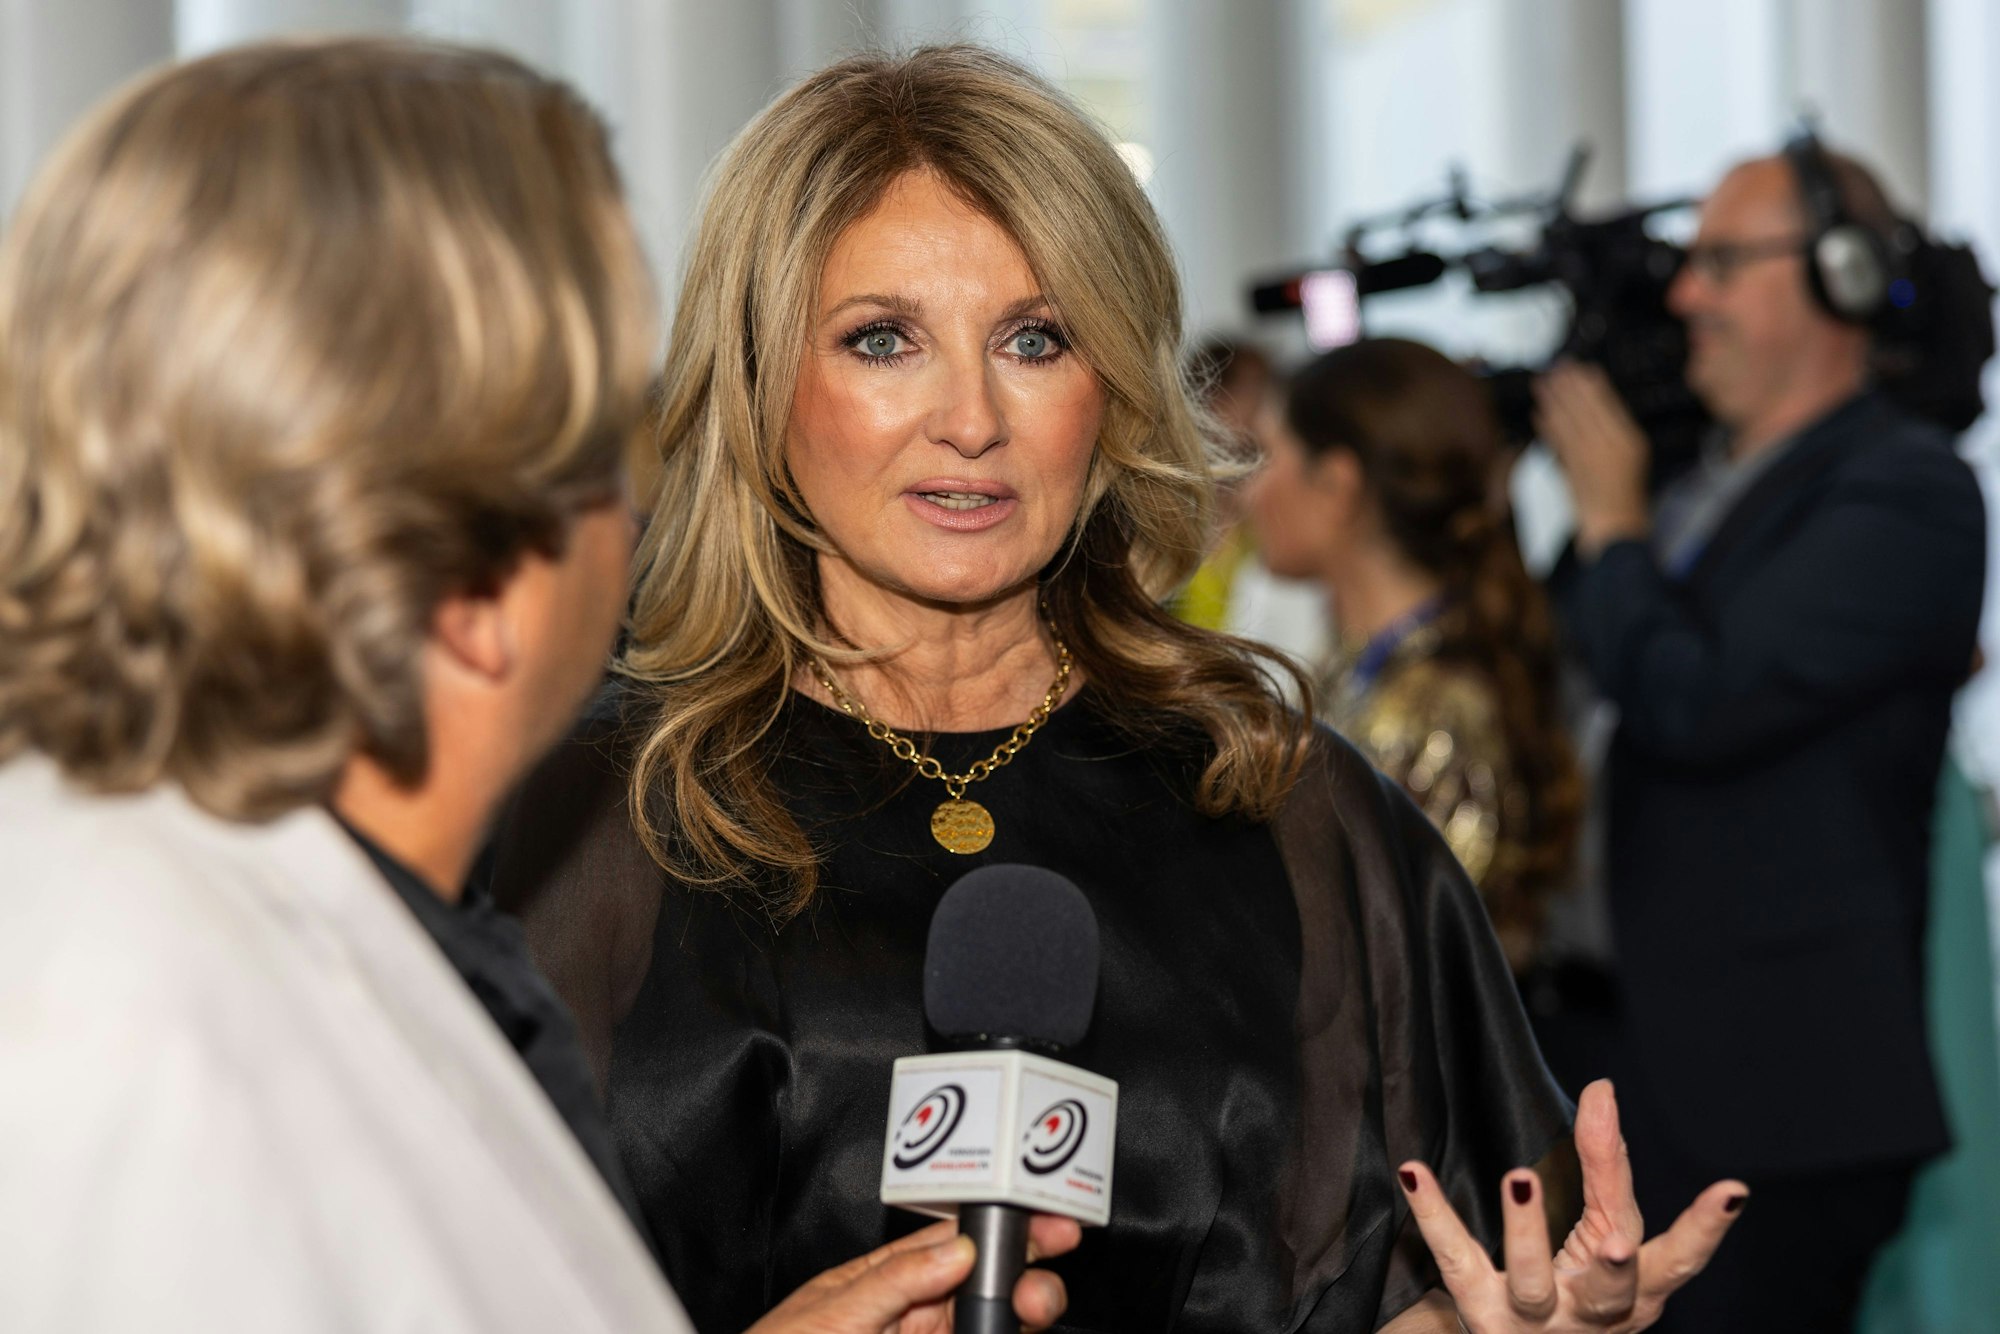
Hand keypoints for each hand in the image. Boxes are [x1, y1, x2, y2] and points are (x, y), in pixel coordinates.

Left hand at [745, 1215, 1081, 1333]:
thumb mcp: (832, 1313)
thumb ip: (894, 1282)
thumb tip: (958, 1250)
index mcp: (887, 1279)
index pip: (956, 1243)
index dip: (1004, 1230)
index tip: (1046, 1225)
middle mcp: (914, 1314)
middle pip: (988, 1286)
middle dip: (1027, 1276)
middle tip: (1045, 1284)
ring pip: (993, 1323)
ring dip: (1023, 1313)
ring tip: (1034, 1310)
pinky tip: (1018, 1331)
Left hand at [1398, 1080, 1745, 1332]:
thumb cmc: (1577, 1291)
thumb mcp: (1603, 1237)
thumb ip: (1604, 1170)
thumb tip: (1602, 1091)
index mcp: (1636, 1293)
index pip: (1675, 1258)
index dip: (1706, 1228)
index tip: (1733, 1190)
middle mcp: (1594, 1316)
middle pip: (1609, 1284)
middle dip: (1616, 1263)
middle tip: (1612, 1241)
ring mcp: (1535, 1321)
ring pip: (1531, 1282)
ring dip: (1526, 1232)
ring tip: (1518, 1178)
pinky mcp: (1480, 1313)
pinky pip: (1455, 1260)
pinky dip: (1434, 1214)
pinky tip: (1414, 1172)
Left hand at [1533, 363, 1651, 557]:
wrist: (1615, 524)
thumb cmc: (1627, 490)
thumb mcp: (1634, 455)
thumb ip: (1618, 431)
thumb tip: (1600, 404)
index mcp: (1629, 439)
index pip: (1608, 404)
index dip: (1591, 385)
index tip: (1580, 368)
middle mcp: (1609, 445)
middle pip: (1585, 408)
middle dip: (1568, 386)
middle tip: (1556, 367)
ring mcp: (1588, 458)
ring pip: (1568, 422)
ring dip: (1553, 401)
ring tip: (1542, 383)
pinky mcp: (1570, 471)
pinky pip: (1557, 443)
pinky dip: (1547, 427)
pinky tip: (1539, 414)